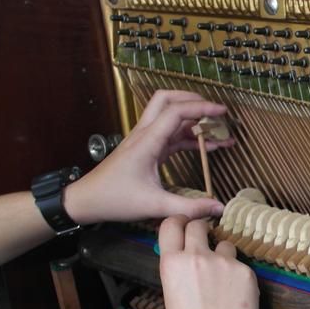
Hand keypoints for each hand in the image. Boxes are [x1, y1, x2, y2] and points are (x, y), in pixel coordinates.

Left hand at [63, 90, 234, 224]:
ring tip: (219, 131)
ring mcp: (145, 140)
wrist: (86, 200)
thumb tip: (219, 208)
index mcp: (147, 141)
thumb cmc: (115, 200)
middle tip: (217, 113)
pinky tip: (207, 146)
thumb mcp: (154, 206)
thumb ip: (189, 207)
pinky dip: (189, 137)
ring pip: (170, 117)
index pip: (176, 112)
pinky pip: (171, 135)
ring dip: (194, 120)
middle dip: (194, 101)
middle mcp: (145, 134)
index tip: (222, 112)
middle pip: (167, 100)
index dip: (201, 108)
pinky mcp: (147, 149)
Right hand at [159, 216, 258, 308]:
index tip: (185, 222)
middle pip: (199, 225)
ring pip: (225, 245)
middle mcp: (196, 256)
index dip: (179, 221)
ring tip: (223, 283)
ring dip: (224, 256)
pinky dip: (240, 278)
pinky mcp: (245, 271)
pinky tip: (235, 298)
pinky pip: (242, 266)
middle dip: (202, 231)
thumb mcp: (172, 293)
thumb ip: (180, 269)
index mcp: (172, 262)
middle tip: (206, 243)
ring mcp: (223, 262)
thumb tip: (188, 255)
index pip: (171, 224)